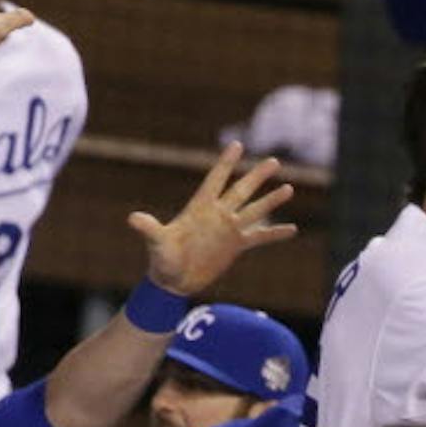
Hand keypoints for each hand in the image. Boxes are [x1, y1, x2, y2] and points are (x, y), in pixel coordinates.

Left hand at [130, 144, 296, 297]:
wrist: (173, 281)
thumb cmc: (162, 260)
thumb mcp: (157, 243)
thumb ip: (149, 229)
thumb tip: (133, 219)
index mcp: (200, 208)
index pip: (215, 180)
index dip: (225, 163)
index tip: (237, 145)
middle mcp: (217, 215)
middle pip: (241, 190)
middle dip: (257, 177)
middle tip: (274, 162)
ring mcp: (228, 230)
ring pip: (254, 210)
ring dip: (271, 201)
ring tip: (289, 188)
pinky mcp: (235, 246)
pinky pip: (259, 238)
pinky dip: (274, 234)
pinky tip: (292, 229)